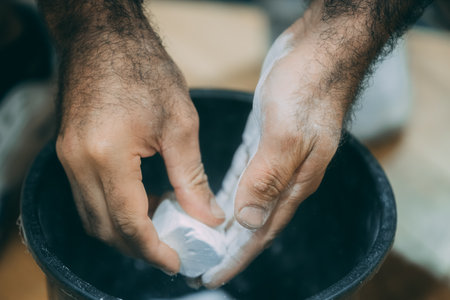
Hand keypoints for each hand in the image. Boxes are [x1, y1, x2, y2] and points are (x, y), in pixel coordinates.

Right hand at [56, 27, 224, 273]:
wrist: (104, 38)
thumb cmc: (144, 70)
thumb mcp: (179, 124)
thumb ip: (191, 177)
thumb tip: (208, 216)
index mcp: (106, 156)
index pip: (130, 223)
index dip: (154, 250)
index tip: (177, 263)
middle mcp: (79, 163)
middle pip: (106, 229)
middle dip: (139, 247)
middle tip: (173, 248)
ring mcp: (69, 159)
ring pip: (94, 217)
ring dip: (127, 230)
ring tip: (163, 223)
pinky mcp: (70, 152)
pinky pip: (89, 197)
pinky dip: (116, 209)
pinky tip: (144, 200)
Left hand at [202, 15, 349, 286]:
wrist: (320, 51)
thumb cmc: (309, 88)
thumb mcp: (288, 133)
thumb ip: (269, 177)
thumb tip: (249, 220)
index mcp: (295, 181)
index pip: (262, 231)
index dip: (237, 256)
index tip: (212, 275)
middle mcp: (286, 176)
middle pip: (254, 222)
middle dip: (229, 246)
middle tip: (200, 263)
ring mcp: (275, 159)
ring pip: (247, 201)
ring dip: (227, 223)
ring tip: (204, 239)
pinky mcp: (265, 141)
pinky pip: (243, 176)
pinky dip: (229, 192)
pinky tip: (216, 199)